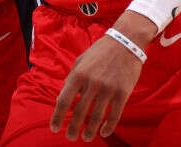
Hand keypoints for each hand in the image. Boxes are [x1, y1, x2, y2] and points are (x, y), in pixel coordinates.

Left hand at [51, 11, 154, 140]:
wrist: (125, 42)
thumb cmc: (100, 52)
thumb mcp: (81, 60)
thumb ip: (72, 78)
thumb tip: (63, 97)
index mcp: (78, 74)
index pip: (64, 100)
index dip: (57, 116)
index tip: (54, 128)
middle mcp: (91, 83)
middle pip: (79, 112)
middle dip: (73, 128)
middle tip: (70, 137)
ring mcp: (108, 88)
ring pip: (96, 117)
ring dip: (89, 131)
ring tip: (86, 138)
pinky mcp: (123, 92)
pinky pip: (114, 115)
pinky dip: (108, 126)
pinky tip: (103, 132)